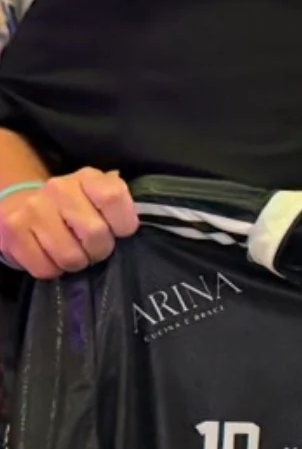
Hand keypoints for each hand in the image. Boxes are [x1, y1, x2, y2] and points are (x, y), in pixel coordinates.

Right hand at [0, 168, 138, 278]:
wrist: (22, 206)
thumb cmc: (71, 208)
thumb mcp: (97, 197)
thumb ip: (118, 203)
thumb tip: (140, 212)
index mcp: (87, 177)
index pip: (114, 197)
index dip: (123, 223)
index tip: (119, 232)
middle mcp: (59, 188)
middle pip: (95, 233)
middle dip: (100, 251)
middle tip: (93, 249)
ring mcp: (33, 209)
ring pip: (71, 256)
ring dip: (76, 263)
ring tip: (72, 253)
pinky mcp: (13, 231)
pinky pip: (45, 268)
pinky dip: (52, 270)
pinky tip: (51, 257)